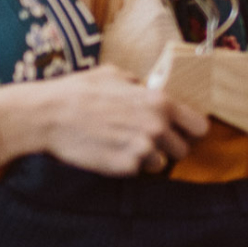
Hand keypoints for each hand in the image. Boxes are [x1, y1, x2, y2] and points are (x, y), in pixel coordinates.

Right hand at [0, 64, 207, 175]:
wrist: (47, 116)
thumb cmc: (77, 92)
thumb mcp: (114, 75)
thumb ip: (139, 84)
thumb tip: (146, 87)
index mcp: (160, 102)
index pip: (200, 127)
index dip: (190, 130)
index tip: (180, 131)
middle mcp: (157, 126)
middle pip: (183, 150)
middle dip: (168, 147)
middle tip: (146, 141)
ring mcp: (143, 149)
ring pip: (161, 164)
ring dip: (147, 158)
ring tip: (123, 146)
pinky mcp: (125, 168)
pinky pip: (137, 172)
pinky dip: (126, 166)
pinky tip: (109, 153)